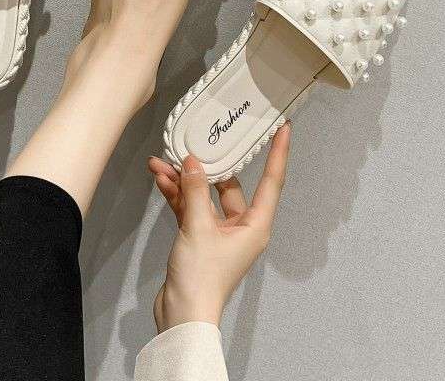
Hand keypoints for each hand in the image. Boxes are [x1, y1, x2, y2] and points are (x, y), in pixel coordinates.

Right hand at [147, 123, 291, 331]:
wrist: (182, 316)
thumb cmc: (202, 275)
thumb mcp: (198, 227)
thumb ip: (195, 191)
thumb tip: (193, 161)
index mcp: (255, 224)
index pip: (271, 181)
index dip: (278, 153)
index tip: (284, 128)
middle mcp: (242, 226)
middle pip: (229, 186)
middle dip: (206, 166)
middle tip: (194, 142)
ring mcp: (220, 233)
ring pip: (204, 196)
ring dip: (183, 180)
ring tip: (160, 161)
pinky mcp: (200, 238)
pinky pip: (191, 209)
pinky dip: (177, 195)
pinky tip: (160, 179)